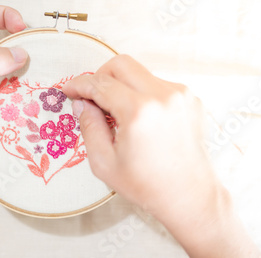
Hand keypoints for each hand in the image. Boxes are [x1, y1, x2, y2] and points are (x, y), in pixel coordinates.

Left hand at [0, 4, 27, 168]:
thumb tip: (22, 53)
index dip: (7, 16)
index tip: (25, 30)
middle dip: (17, 48)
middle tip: (36, 59)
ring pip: (1, 67)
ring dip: (16, 73)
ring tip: (33, 81)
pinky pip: (0, 88)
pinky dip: (12, 91)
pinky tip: (23, 99)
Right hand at [62, 55, 258, 256]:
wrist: (189, 196)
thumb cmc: (146, 185)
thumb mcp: (104, 162)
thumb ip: (89, 127)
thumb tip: (82, 104)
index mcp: (139, 111)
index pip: (101, 83)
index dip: (80, 84)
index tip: (70, 90)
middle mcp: (162, 96)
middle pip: (121, 64)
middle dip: (100, 75)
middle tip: (92, 97)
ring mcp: (180, 95)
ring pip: (140, 73)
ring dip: (123, 85)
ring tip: (117, 112)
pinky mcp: (190, 100)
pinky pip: (158, 84)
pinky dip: (143, 94)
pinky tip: (141, 118)